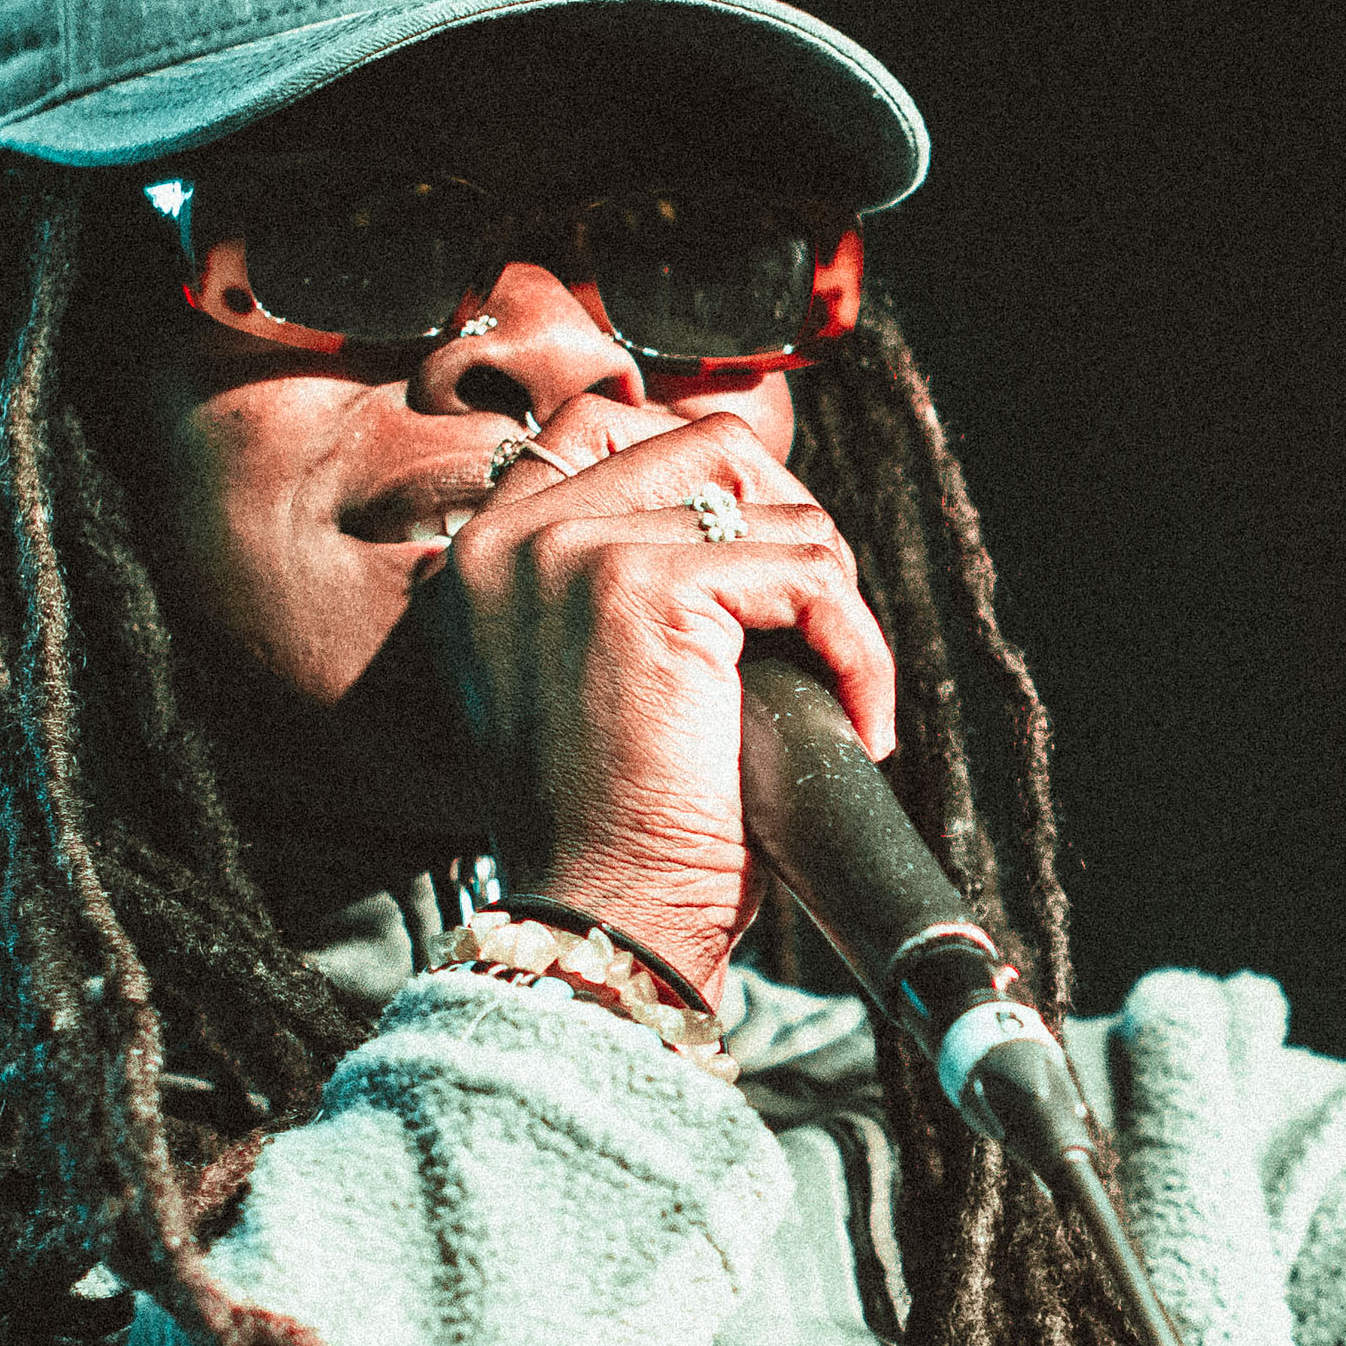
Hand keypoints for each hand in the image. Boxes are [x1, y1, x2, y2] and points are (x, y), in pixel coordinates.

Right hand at [425, 398, 897, 993]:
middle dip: (791, 527)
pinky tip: (858, 719)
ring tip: (837, 695)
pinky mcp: (645, 586)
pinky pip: (811, 572)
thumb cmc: (617, 831)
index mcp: (484, 554)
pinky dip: (860, 647)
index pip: (604, 423)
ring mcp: (573, 551)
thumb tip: (747, 509)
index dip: (716, 480)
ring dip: (835, 602)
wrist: (604, 922)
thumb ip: (621, 581)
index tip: (769, 580)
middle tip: (818, 633)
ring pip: (774, 507)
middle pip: (705, 443)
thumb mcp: (591, 679)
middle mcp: (511, 536)